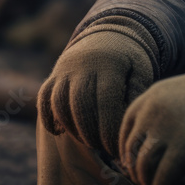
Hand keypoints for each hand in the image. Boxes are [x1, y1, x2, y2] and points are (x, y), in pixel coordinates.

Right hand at [38, 19, 155, 156]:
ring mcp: (65, 70)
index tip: (117, 149)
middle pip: (80, 105)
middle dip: (91, 134)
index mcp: (109, 65)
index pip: (105, 103)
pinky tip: (59, 132)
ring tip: (88, 142)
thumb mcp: (141, 70)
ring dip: (71, 129)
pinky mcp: (54, 76)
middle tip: (104, 149)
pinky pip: (44, 98)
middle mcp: (83, 66)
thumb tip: (128, 122)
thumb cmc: (129, 60)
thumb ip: (137, 94)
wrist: (109, 34)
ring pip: (59, 103)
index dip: (109, 131)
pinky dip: (47, 118)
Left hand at [118, 68, 184, 184]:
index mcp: (151, 97)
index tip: (128, 157)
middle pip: (132, 147)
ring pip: (143, 164)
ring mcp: (165, 132)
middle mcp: (152, 114)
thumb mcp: (179, 91)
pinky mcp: (181, 150)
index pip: (127, 124)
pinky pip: (163, 176)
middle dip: (133, 166)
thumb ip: (163, 108)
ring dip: (145, 179)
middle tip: (139, 177)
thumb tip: (156, 136)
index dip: (124, 144)